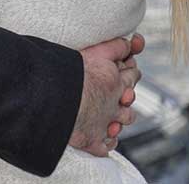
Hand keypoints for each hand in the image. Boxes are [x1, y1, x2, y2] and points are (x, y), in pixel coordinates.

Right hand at [70, 34, 143, 155]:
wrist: (55, 98)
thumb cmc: (70, 73)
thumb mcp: (96, 52)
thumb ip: (114, 47)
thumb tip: (131, 42)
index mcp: (116, 82)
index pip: (132, 75)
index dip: (130, 71)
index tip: (125, 69)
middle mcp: (115, 105)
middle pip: (129, 100)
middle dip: (126, 97)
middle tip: (119, 93)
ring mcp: (105, 124)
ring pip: (122, 123)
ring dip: (118, 119)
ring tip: (110, 117)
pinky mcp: (93, 141)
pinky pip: (105, 146)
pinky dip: (106, 143)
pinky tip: (101, 139)